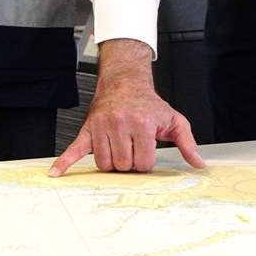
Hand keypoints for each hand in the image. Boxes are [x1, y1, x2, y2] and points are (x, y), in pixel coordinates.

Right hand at [48, 38, 204, 176]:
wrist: (125, 82)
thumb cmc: (149, 104)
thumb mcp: (173, 120)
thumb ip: (187, 142)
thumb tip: (199, 164)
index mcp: (142, 123)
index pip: (143, 163)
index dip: (146, 162)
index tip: (146, 152)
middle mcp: (120, 123)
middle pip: (123, 165)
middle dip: (129, 162)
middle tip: (133, 149)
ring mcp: (101, 127)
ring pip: (105, 164)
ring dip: (112, 162)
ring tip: (119, 148)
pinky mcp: (87, 130)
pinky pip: (74, 149)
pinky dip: (64, 162)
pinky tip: (55, 173)